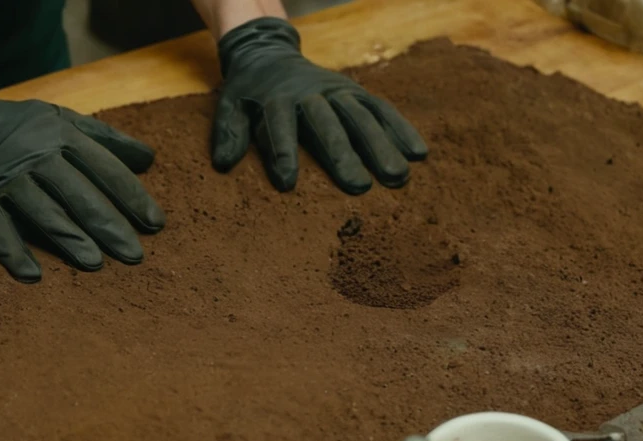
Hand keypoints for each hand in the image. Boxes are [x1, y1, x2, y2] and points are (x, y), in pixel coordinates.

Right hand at [0, 64, 165, 282]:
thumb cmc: (14, 126)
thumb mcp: (59, 119)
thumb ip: (105, 139)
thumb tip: (150, 160)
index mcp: (60, 135)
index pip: (105, 168)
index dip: (132, 197)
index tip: (155, 223)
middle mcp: (35, 157)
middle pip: (80, 196)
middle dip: (109, 226)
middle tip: (135, 255)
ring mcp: (6, 180)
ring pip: (45, 213)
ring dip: (70, 240)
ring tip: (95, 264)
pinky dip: (14, 252)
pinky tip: (33, 275)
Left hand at [211, 18, 426, 194]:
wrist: (270, 52)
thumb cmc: (250, 90)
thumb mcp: (230, 104)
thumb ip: (228, 132)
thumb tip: (223, 164)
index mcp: (276, 98)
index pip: (278, 125)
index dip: (282, 151)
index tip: (288, 183)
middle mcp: (311, 93)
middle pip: (329, 124)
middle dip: (344, 154)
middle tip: (359, 187)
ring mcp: (338, 91)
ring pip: (362, 117)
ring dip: (381, 146)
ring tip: (398, 177)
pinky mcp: (356, 92)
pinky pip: (382, 109)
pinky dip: (401, 129)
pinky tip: (419, 153)